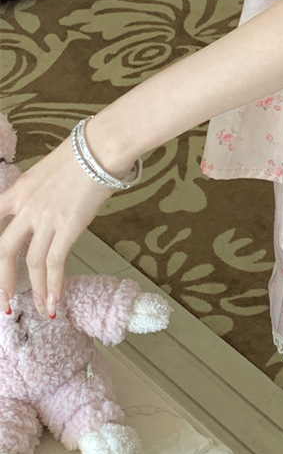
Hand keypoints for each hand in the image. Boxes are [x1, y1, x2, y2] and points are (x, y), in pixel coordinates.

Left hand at [0, 132, 118, 317]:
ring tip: (41, 307)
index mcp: (20, 189)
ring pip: (32, 263)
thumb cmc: (86, 149)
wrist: (101, 146)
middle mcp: (26, 207)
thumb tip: (56, 203)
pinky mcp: (67, 226)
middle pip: (4, 250)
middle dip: (3, 280)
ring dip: (36, 289)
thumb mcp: (52, 168)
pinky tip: (55, 300)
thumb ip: (45, 190)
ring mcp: (45, 218)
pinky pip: (55, 263)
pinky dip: (54, 285)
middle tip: (6, 300)